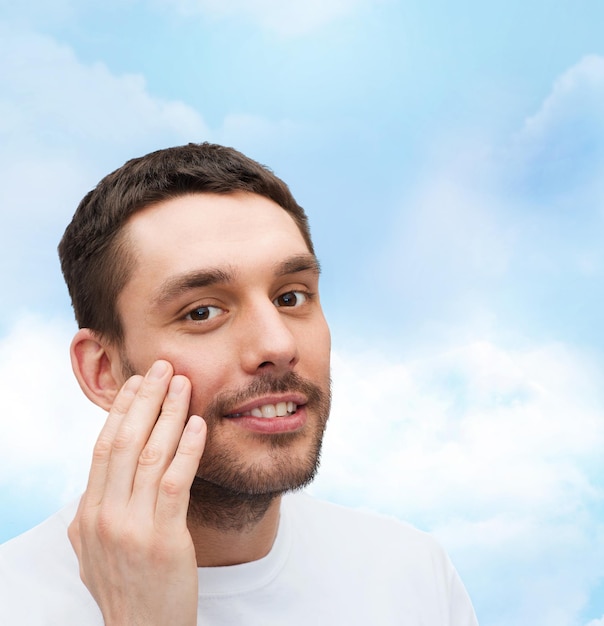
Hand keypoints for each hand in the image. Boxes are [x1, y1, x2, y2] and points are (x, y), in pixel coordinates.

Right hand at [68, 360, 206, 625]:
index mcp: (88, 514)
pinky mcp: (163, 539)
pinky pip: (175, 482)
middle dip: (144, 400)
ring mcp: (132, 528)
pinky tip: (197, 423)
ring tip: (182, 383)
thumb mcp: (96, 550)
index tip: (136, 382)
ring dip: (168, 413)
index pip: (103, 447)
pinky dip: (187, 448)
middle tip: (161, 367)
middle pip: (124, 442)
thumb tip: (101, 482)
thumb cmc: (128, 587)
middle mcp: (104, 516)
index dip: (121, 410)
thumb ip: (98, 512)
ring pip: (150, 455)